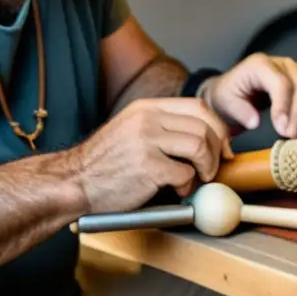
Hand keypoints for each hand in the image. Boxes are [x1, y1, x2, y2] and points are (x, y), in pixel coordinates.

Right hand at [75, 97, 232, 213]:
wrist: (74, 182)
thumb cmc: (104, 164)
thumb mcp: (131, 130)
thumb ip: (162, 128)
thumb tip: (204, 138)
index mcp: (146, 108)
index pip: (197, 106)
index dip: (217, 127)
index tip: (222, 147)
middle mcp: (147, 119)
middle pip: (204, 126)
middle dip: (217, 151)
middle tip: (212, 169)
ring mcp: (147, 141)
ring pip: (200, 145)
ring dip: (206, 167)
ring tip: (195, 179)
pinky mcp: (147, 166)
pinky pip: (185, 173)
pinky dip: (187, 185)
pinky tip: (175, 189)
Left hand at [201, 53, 296, 139]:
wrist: (232, 90)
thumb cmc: (228, 95)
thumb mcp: (226, 103)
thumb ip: (240, 111)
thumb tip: (255, 122)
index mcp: (260, 64)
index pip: (281, 84)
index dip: (284, 107)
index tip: (282, 130)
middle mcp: (281, 63)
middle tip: (290, 136)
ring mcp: (294, 70)